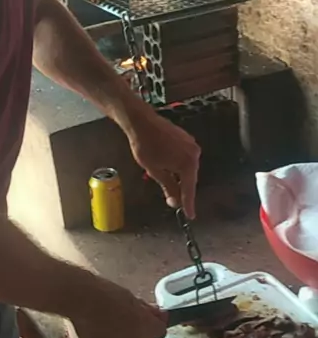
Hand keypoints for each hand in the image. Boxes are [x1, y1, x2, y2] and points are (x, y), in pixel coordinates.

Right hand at [72, 277, 166, 337]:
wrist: (79, 299)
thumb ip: (145, 310)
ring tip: (105, 319)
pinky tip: (95, 328)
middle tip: (122, 313)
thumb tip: (157, 315)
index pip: (160, 331)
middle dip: (134, 328)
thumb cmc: (106, 292)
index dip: (155, 322)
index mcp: (143, 327)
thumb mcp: (131, 297)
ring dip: (119, 335)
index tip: (149, 314)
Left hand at [125, 102, 200, 218]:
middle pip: (190, 178)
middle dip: (182, 189)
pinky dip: (179, 165)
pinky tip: (168, 166)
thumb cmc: (145, 147)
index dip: (188, 204)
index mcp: (188, 164)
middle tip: (174, 201)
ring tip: (168, 182)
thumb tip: (175, 202)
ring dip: (180, 176)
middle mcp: (195, 154)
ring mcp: (192, 144)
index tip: (190, 216)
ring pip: (188, 168)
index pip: (189, 189)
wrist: (142, 122)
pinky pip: (186, 158)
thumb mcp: (155, 171)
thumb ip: (168, 187)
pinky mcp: (187, 138)